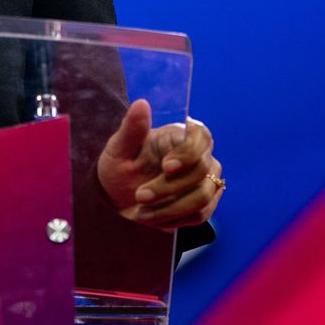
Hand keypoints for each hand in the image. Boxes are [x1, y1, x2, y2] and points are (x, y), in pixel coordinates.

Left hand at [95, 98, 224, 229]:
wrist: (119, 196)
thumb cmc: (120, 165)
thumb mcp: (118, 148)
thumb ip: (131, 128)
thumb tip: (141, 104)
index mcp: (181, 134)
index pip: (201, 136)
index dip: (188, 153)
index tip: (166, 167)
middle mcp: (200, 155)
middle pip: (201, 171)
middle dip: (168, 187)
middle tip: (139, 196)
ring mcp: (207, 180)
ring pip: (203, 197)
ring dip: (170, 208)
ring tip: (141, 214)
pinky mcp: (205, 203)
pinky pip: (200, 215)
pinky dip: (175, 220)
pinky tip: (153, 220)